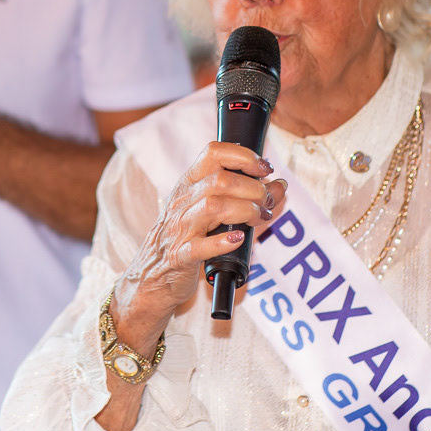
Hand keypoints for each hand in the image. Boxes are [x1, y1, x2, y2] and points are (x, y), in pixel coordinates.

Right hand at [112, 143, 285, 352]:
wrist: (150, 277)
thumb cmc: (184, 239)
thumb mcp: (210, 211)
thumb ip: (245, 195)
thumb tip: (279, 185)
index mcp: (188, 184)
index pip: (214, 153)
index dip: (244, 156)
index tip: (264, 169)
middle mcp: (182, 202)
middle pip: (220, 180)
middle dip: (253, 189)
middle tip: (266, 203)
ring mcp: (179, 229)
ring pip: (213, 207)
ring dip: (245, 210)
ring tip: (259, 218)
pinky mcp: (180, 257)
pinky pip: (200, 246)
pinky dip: (223, 241)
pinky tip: (238, 239)